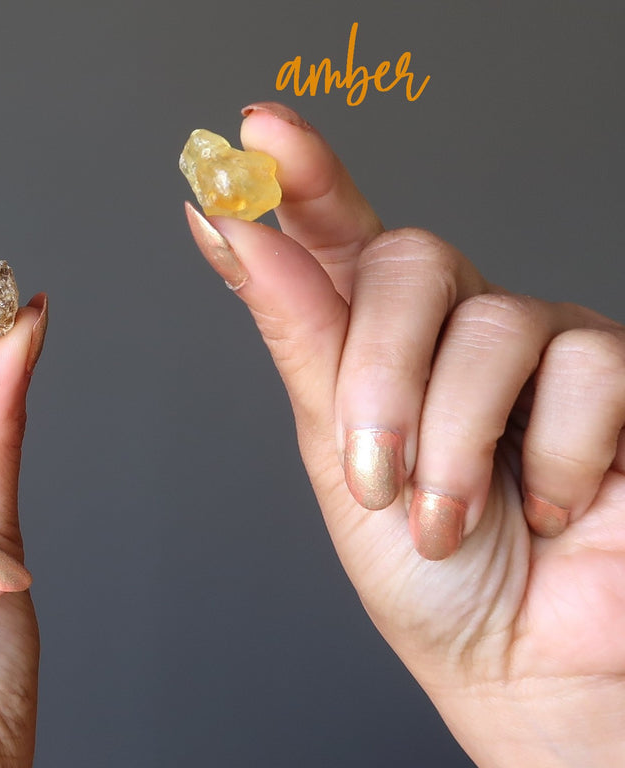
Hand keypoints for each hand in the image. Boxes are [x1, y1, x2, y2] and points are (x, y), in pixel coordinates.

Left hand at [185, 102, 624, 765]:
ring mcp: (539, 342)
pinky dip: (552, 459)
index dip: (300, 178)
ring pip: (493, 323)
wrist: (514, 659)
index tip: (252, 137)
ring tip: (448, 520)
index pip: (336, 231)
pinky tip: (550, 504)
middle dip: (380, 376)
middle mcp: (454, 322)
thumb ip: (299, 334)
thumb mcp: (334, 452)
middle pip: (411, 261)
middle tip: (372, 473)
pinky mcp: (619, 374)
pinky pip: (585, 369)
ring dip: (453, 444)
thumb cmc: (420, 567)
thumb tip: (232, 222)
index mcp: (373, 336)